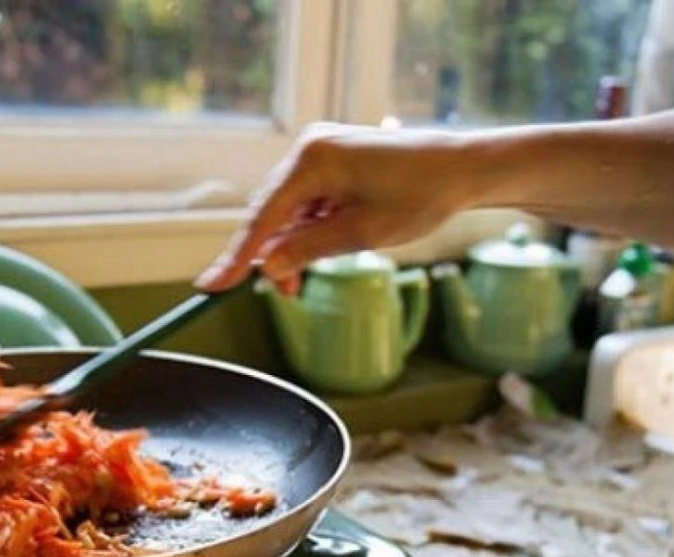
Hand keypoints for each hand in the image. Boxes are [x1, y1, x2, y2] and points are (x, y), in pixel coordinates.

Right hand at [195, 123, 484, 292]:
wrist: (463, 167)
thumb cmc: (420, 196)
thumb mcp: (361, 234)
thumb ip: (309, 250)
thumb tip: (267, 267)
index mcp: (312, 160)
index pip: (262, 217)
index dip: (237, 257)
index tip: (211, 286)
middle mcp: (309, 148)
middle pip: (272, 212)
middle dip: (275, 255)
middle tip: (288, 292)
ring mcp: (322, 151)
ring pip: (290, 210)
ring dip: (297, 244)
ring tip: (317, 271)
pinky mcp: (335, 159)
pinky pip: (309, 201)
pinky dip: (313, 228)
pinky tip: (335, 242)